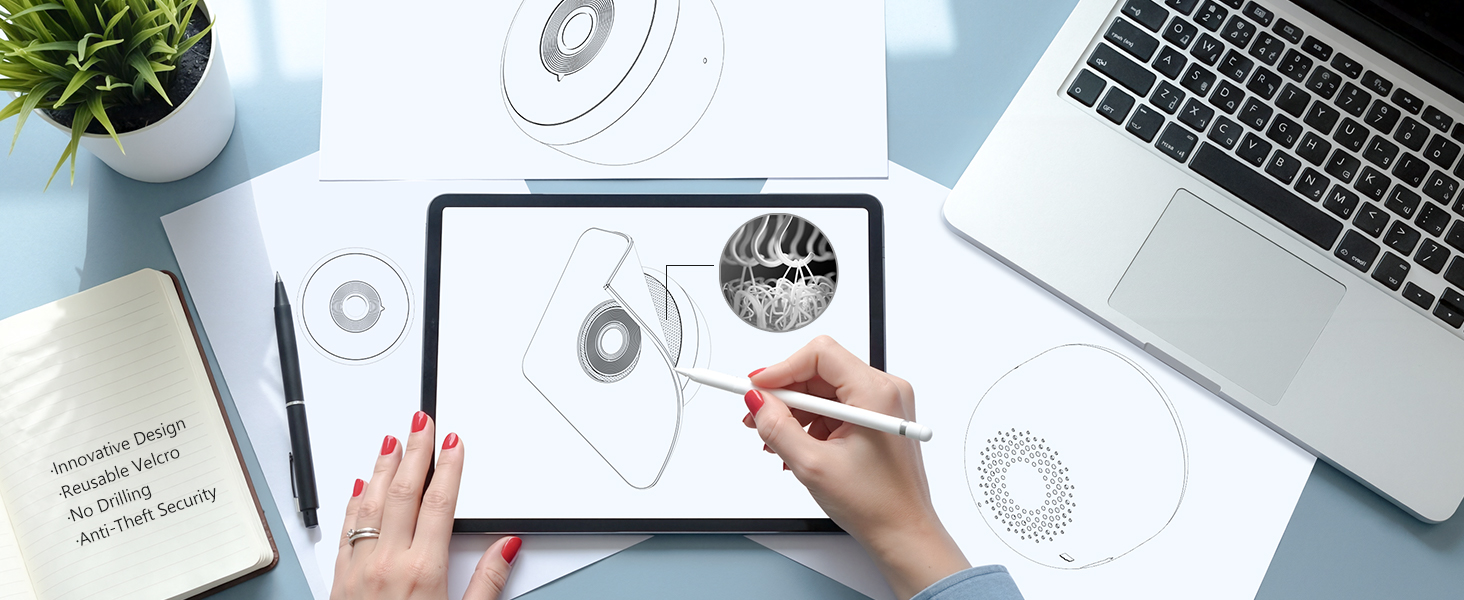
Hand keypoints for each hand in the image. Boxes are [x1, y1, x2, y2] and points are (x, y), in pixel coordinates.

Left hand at [331, 411, 520, 599]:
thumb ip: (487, 581)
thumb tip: (508, 545)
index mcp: (423, 572)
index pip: (439, 502)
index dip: (448, 466)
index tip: (453, 443)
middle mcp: (387, 564)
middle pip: (403, 493)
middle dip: (414, 452)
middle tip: (422, 422)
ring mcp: (358, 570)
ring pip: (369, 503)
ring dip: (382, 467)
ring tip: (392, 441)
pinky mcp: (337, 581)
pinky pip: (345, 529)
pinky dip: (354, 502)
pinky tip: (360, 485)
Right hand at [745, 336, 968, 599]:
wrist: (903, 533)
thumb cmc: (876, 505)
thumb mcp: (813, 465)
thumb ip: (778, 427)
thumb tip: (757, 401)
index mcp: (876, 394)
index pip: (820, 355)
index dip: (782, 368)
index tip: (756, 387)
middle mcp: (885, 391)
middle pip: (820, 371)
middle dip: (785, 395)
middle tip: (757, 415)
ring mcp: (883, 405)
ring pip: (825, 391)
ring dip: (796, 413)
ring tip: (777, 441)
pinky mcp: (877, 419)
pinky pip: (836, 407)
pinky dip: (812, 424)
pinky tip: (797, 447)